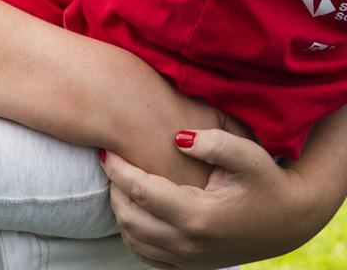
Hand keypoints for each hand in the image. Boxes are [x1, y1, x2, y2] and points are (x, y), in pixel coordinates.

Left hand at [105, 129, 313, 267]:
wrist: (290, 219)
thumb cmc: (267, 180)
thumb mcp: (247, 154)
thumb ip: (212, 142)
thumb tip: (178, 138)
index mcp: (198, 215)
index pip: (140, 192)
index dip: (117, 169)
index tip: (105, 149)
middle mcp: (189, 243)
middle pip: (129, 219)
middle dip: (113, 189)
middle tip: (111, 162)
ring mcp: (189, 259)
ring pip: (134, 241)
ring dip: (120, 212)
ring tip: (120, 182)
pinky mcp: (191, 265)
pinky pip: (148, 257)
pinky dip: (133, 235)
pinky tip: (135, 210)